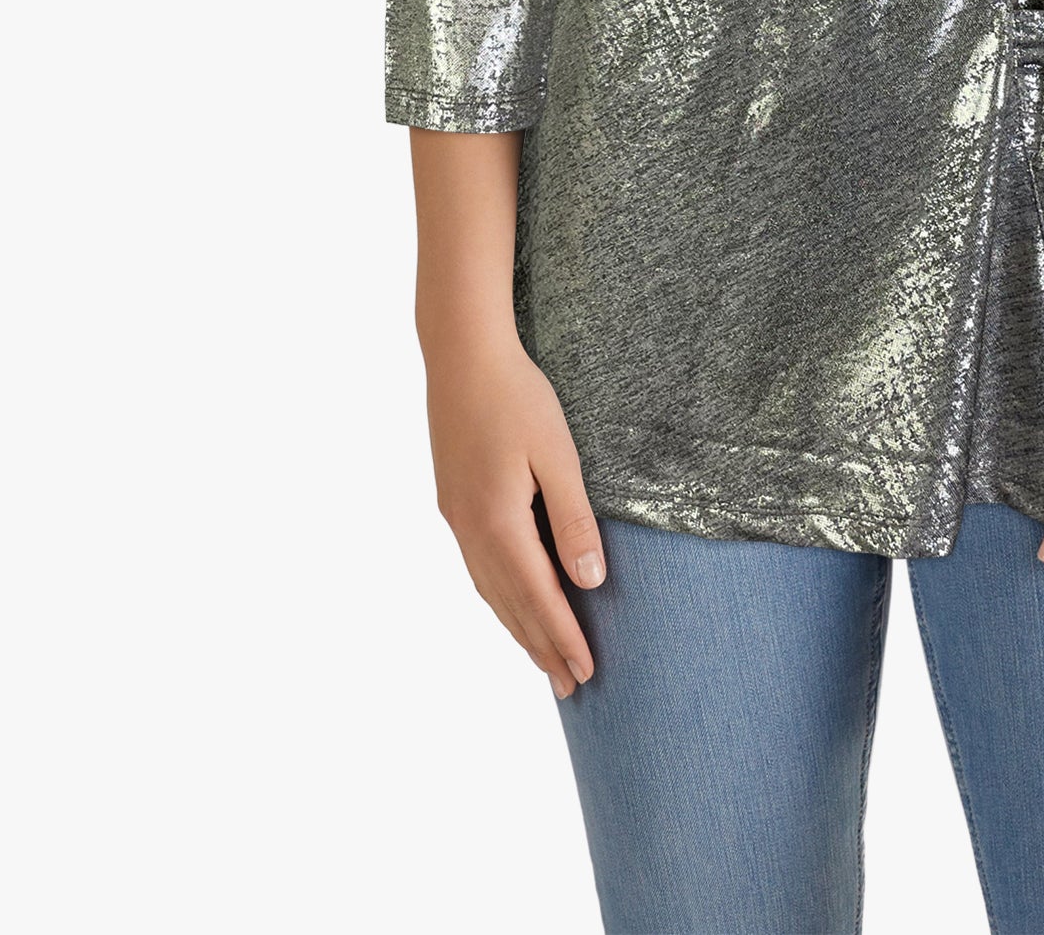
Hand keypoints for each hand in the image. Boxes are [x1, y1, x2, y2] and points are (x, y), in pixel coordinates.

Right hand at [423, 325, 605, 699]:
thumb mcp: (557, 455)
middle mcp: (470, 530)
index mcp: (497, 523)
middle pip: (511, 605)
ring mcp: (457, 518)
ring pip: (491, 591)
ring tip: (545, 660)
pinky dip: (500, 598)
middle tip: (572, 687)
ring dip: (519, 628)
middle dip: (543, 647)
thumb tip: (590, 581)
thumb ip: (573, 520)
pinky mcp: (454, 503)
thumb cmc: (517, 396)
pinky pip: (479, 569)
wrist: (461, 355)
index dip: (564, 637)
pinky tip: (511, 603)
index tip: (587, 672)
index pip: (538, 597)